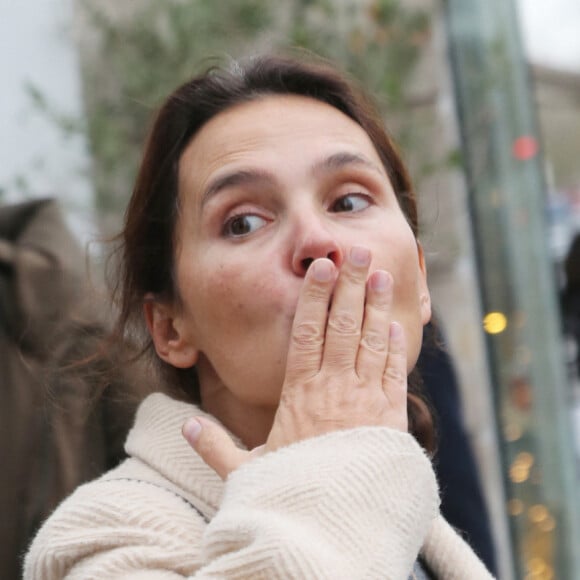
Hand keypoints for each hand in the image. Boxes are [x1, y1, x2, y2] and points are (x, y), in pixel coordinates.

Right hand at [183, 246, 408, 478]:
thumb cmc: (291, 496)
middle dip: (349, 285)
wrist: (336, 528)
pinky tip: (397, 325)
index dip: (314, 297)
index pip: (306, 333)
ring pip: (371, 342)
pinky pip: (393, 374)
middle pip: (342, 326)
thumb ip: (215, 446)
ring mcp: (365, 402)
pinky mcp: (390, 419)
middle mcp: (334, 389)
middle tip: (355, 252)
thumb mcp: (245, 472)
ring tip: (379, 274)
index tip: (320, 269)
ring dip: (375, 306)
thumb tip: (186, 426)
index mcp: (299, 394)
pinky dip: (396, 347)